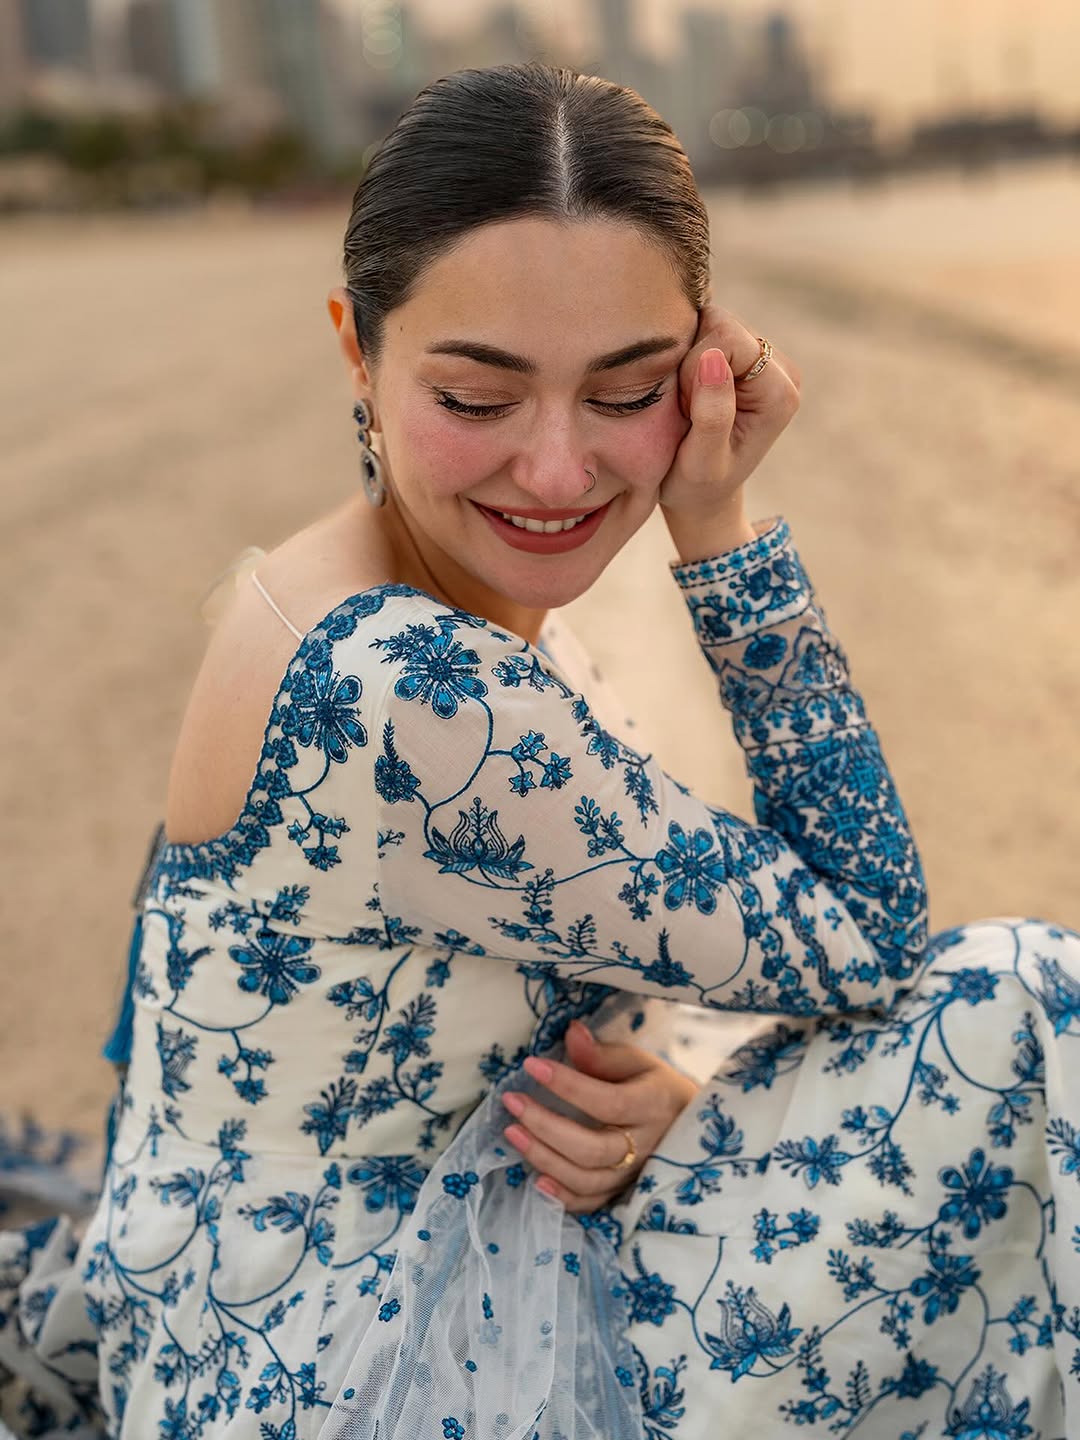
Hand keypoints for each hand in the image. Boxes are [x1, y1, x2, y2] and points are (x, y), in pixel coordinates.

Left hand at [499, 1020, 698, 1213]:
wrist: (687, 1126)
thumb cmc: (656, 1087)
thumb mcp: (638, 1062)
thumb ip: (603, 1054)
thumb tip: (571, 1032)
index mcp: (652, 1105)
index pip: (607, 1102)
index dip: (567, 1086)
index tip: (532, 1065)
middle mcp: (645, 1146)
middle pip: (591, 1149)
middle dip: (545, 1126)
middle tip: (512, 1101)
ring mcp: (634, 1175)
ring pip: (586, 1179)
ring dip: (544, 1158)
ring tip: (512, 1132)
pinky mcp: (623, 1192)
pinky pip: (591, 1203)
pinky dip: (562, 1196)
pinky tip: (536, 1179)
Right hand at [658, 303, 801, 560]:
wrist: (701, 495)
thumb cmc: (696, 487)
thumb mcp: (702, 462)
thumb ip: (712, 415)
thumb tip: (714, 359)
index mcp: (779, 393)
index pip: (728, 338)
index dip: (693, 366)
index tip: (688, 408)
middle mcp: (780, 369)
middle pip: (721, 323)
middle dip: (690, 360)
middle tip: (686, 407)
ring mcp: (763, 359)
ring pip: (711, 322)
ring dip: (686, 358)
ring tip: (687, 402)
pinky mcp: (744, 354)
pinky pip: (705, 329)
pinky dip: (687, 355)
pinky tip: (688, 390)